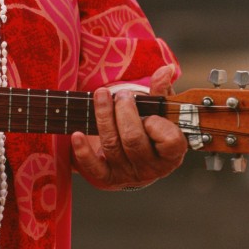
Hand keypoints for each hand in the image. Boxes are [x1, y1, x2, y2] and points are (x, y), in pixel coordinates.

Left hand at [71, 65, 186, 190]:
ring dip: (103, 117)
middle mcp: (151, 168)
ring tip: (101, 95)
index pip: (169, 141)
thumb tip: (165, 69)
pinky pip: (93, 168)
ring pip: (112, 145)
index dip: (158, 125)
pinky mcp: (107, 178)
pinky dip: (83, 151)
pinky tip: (76, 134)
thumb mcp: (161, 112)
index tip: (150, 113)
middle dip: (124, 112)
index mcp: (171, 154)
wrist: (136, 158)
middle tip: (122, 95)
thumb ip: (162, 91)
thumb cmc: (151, 129)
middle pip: (134, 139)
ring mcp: (128, 174)